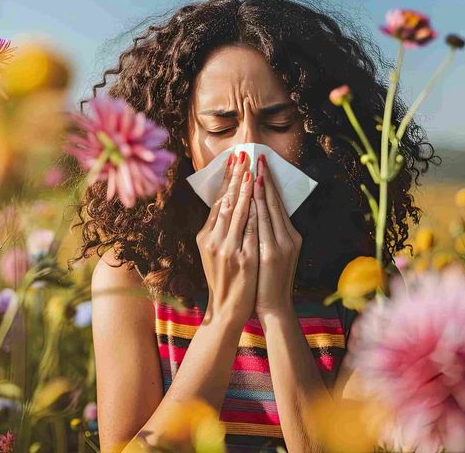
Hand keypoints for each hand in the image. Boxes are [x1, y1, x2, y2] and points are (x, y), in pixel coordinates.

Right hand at [195, 150, 258, 325]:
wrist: (228, 308)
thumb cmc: (223, 278)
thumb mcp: (213, 252)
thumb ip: (219, 230)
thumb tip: (227, 203)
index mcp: (205, 237)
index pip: (217, 202)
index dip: (226, 180)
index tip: (233, 161)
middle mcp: (214, 241)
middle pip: (226, 202)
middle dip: (236, 177)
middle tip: (242, 155)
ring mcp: (230, 249)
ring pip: (239, 212)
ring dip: (246, 190)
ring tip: (251, 170)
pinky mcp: (245, 258)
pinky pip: (252, 229)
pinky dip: (256, 211)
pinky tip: (259, 197)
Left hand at [252, 153, 301, 317]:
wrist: (272, 307)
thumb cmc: (270, 280)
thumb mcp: (275, 253)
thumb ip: (270, 233)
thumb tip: (258, 210)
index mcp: (290, 237)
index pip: (277, 203)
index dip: (269, 183)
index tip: (262, 164)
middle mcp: (288, 238)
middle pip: (273, 202)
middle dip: (264, 179)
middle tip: (257, 157)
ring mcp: (279, 245)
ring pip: (266, 211)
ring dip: (258, 189)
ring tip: (251, 169)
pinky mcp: (269, 254)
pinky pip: (259, 226)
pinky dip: (253, 209)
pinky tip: (246, 196)